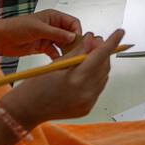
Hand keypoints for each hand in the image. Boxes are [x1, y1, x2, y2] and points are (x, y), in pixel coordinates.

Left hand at [0, 10, 80, 57]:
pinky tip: (60, 62)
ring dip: (67, 51)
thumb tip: (72, 36)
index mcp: (53, 17)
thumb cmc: (15, 27)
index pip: (72, 22)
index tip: (78, 41)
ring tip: (69, 58)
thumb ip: (56, 33)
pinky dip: (58, 57)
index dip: (77, 31)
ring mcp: (48, 37)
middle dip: (74, 43)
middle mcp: (53, 26)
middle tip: (76, 52)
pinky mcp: (43, 47)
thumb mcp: (38, 29)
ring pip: (64, 44)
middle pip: (70, 34)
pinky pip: (55, 52)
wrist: (0, 38)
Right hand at [0, 28, 126, 128]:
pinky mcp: (87, 108)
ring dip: (100, 64)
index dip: (112, 42)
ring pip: (103, 77)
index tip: (120, 32)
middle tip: (94, 41)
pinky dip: (95, 77)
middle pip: (104, 66)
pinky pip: (97, 88)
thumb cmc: (34, 87)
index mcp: (76, 80)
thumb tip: (92, 41)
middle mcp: (85, 93)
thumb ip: (77, 53)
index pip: (100, 56)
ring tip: (88, 55)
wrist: (25, 111)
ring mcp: (87, 103)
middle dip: (103, 52)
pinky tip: (85, 71)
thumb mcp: (55, 64)